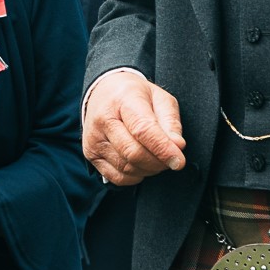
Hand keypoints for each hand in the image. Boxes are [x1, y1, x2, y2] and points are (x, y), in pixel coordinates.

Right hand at [82, 69, 185, 185]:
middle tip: (170, 159)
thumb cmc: (135, 96)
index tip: (179, 162)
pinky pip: (117, 177)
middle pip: (134, 153)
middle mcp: (103, 119)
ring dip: (148, 169)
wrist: (103, 92)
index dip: (163, 149)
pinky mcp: (90, 154)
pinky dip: (135, 176)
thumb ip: (171, 122)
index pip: (143, 130)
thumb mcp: (160, 98)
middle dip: (158, 162)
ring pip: (127, 167)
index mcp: (123, 100)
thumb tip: (178, 146)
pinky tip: (141, 165)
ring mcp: (94, 138)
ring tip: (156, 158)